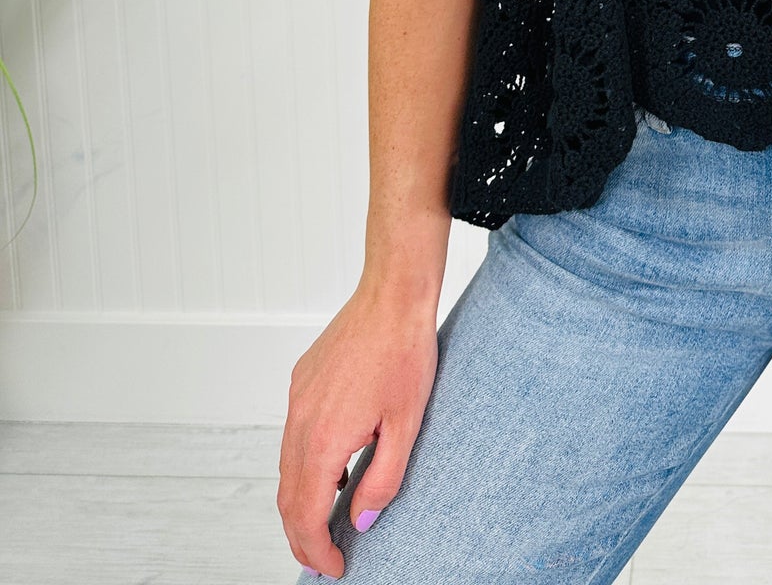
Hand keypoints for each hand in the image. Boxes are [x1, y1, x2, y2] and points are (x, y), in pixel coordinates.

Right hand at [277, 280, 438, 578]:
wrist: (392, 294)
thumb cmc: (405, 353)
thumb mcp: (406, 425)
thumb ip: (383, 479)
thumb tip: (360, 519)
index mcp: (324, 438)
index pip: (306, 513)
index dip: (316, 549)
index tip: (333, 569)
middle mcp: (300, 420)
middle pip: (287, 496)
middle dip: (301, 535)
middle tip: (323, 560)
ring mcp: (297, 398)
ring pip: (286, 466)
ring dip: (300, 501)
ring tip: (325, 523)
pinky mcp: (301, 381)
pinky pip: (293, 435)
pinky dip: (304, 465)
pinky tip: (331, 470)